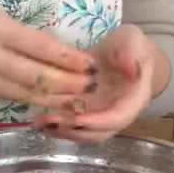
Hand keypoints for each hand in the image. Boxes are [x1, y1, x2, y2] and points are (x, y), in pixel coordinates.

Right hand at [0, 0, 95, 110]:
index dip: (67, 59)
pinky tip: (45, 102)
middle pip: (33, 75)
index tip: (89, 64)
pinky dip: (28, 99)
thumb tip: (51, 51)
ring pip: (21, 92)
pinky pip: (5, 96)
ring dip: (51, 98)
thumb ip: (16, 32)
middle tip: (89, 87)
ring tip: (75, 100)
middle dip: (65, 84)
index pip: (38, 46)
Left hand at [35, 25, 153, 142]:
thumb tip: (130, 71)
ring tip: (39, 123)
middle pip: (98, 131)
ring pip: (84, 132)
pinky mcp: (88, 111)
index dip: (97, 122)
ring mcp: (102, 114)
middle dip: (73, 129)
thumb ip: (129, 53)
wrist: (126, 51)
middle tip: (48, 121)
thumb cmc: (130, 45)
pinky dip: (58, 125)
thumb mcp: (131, 40)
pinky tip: (39, 120)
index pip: (118, 117)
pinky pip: (75, 124)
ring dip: (62, 130)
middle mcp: (118, 112)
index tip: (76, 120)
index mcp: (134, 98)